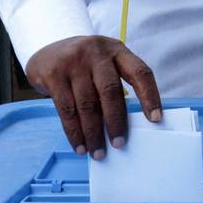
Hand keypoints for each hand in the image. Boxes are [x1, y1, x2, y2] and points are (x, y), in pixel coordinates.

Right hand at [25, 35, 163, 158]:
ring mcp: (73, 62)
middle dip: (116, 122)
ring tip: (98, 152)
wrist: (46, 51)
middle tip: (120, 144)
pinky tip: (80, 146)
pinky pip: (67, 110)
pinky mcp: (54, 74)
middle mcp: (96, 52)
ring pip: (87, 104)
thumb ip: (115, 83)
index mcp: (116, 50)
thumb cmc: (83, 65)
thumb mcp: (103, 63)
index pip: (140, 72)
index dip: (150, 96)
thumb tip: (126, 125)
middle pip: (111, 92)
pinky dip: (74, 132)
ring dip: (93, 133)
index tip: (156, 119)